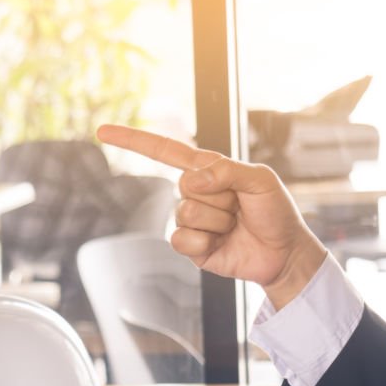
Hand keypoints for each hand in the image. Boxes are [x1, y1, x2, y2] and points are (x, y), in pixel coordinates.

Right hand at [96, 125, 327, 308]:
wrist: (282, 253)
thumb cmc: (275, 212)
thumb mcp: (260, 179)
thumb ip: (227, 171)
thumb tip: (192, 179)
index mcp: (207, 169)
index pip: (164, 151)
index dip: (133, 140)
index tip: (103, 132)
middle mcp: (194, 193)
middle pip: (185, 186)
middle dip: (220, 197)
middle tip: (239, 207)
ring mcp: (190, 220)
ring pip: (186, 214)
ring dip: (218, 222)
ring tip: (234, 226)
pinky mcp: (189, 247)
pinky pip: (181, 240)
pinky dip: (204, 243)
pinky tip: (220, 243)